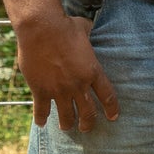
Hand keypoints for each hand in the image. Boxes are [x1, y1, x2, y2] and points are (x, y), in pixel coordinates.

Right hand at [16, 12, 117, 131]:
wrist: (41, 28)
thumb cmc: (64, 26)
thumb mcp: (84, 29)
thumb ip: (89, 33)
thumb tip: (89, 27)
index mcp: (92, 71)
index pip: (107, 96)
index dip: (111, 109)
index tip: (113, 117)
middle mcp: (78, 85)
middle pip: (88, 112)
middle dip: (88, 123)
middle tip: (86, 127)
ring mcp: (59, 90)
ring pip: (66, 117)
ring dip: (67, 124)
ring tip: (66, 127)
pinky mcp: (40, 90)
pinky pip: (42, 110)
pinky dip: (41, 118)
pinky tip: (41, 123)